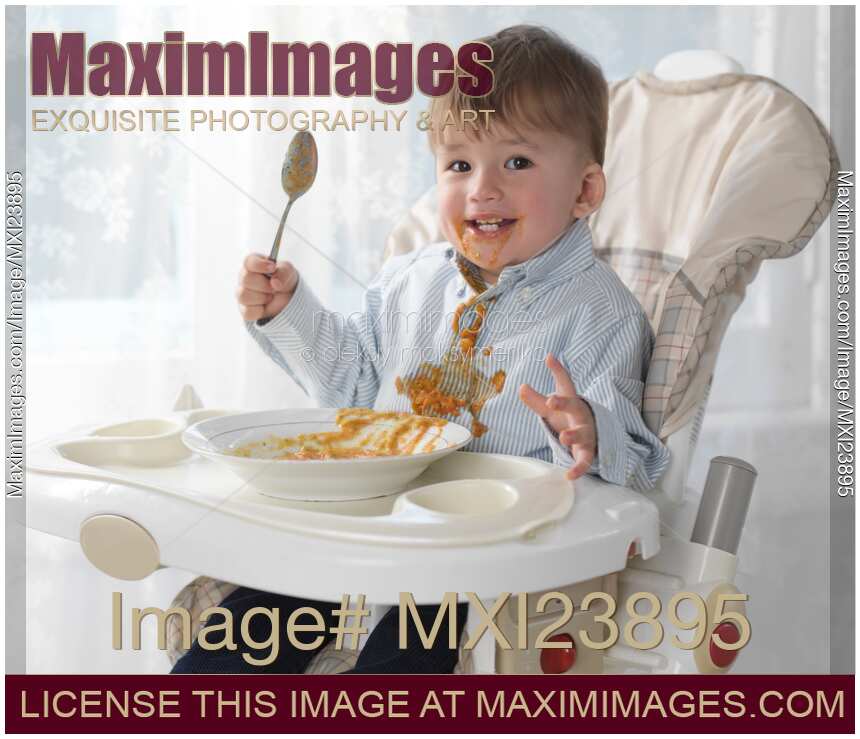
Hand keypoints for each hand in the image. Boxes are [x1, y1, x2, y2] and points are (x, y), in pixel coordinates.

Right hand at [236, 254, 298, 321]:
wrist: (289, 299)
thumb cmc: (285, 280)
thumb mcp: (289, 272)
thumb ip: (284, 272)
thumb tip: (274, 282)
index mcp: (253, 264)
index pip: (249, 262)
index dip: (259, 265)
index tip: (272, 268)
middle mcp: (245, 278)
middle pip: (246, 279)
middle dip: (264, 285)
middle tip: (274, 287)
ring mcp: (243, 294)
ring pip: (244, 296)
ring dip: (262, 297)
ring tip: (270, 296)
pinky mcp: (245, 310)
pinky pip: (248, 312)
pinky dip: (260, 311)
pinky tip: (265, 306)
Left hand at [519, 353, 596, 480]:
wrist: (593, 435)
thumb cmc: (567, 417)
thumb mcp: (551, 408)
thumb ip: (536, 400)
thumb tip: (520, 387)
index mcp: (570, 400)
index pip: (565, 383)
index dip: (558, 371)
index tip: (549, 358)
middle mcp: (580, 415)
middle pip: (574, 406)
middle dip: (563, 403)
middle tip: (550, 401)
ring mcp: (585, 433)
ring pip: (581, 434)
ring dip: (573, 435)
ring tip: (563, 438)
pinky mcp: (586, 451)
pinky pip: (584, 461)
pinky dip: (578, 468)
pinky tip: (569, 475)